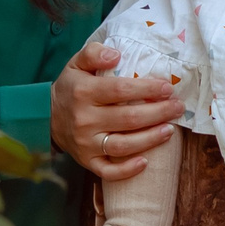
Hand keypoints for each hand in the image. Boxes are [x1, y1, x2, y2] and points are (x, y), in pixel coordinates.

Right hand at [51, 43, 178, 180]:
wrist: (46, 117)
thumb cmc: (72, 87)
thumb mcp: (77, 63)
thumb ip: (94, 53)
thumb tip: (116, 55)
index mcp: (84, 93)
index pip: (121, 90)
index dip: (147, 89)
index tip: (168, 87)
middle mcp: (85, 120)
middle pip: (128, 119)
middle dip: (158, 113)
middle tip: (178, 107)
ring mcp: (86, 144)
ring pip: (123, 146)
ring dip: (150, 139)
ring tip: (170, 130)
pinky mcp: (86, 161)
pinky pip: (108, 172)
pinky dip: (127, 171)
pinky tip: (146, 162)